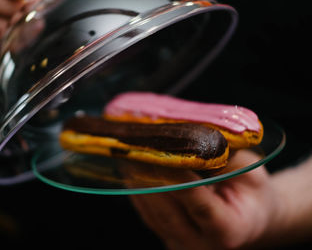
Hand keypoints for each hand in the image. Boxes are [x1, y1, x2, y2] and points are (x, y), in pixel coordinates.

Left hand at [130, 150, 282, 249]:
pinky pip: (148, 214)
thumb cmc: (251, 193)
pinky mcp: (167, 237)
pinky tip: (132, 169)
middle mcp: (202, 245)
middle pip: (169, 211)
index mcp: (230, 230)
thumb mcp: (252, 173)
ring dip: (139, 182)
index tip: (163, 155)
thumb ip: (228, 161)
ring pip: (153, 213)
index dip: (180, 180)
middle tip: (138, 148)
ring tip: (130, 154)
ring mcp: (182, 244)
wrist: (249, 217)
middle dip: (151, 177)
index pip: (200, 205)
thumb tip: (197, 141)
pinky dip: (138, 190)